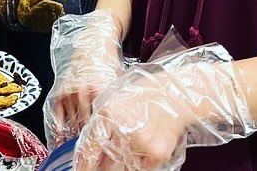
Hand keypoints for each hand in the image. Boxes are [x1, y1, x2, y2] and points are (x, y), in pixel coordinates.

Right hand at [45, 10, 124, 148]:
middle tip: (91, 155)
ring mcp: (70, 91)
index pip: (100, 120)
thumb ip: (117, 102)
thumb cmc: (108, 64)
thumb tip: (125, 124)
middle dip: (89, 141)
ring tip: (78, 151)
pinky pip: (57, 115)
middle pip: (86, 124)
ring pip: (72, 122)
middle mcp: (83, 90)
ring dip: (75, 137)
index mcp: (100, 88)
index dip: (102, 137)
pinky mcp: (60, 90)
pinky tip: (61, 140)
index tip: (103, 151)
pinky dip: (58, 129)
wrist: (93, 44)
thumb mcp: (118, 83)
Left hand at [74, 45, 256, 170]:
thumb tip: (88, 147)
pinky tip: (143, 146)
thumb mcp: (116, 99)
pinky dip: (139, 162)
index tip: (78, 170)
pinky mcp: (156, 153)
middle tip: (96, 169)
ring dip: (119, 166)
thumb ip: (101, 122)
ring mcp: (141, 143)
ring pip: (123, 167)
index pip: (89, 146)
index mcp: (108, 113)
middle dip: (99, 169)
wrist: (178, 93)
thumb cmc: (147, 93)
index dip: (82, 163)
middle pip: (104, 163)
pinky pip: (141, 167)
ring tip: (126, 152)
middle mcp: (122, 129)